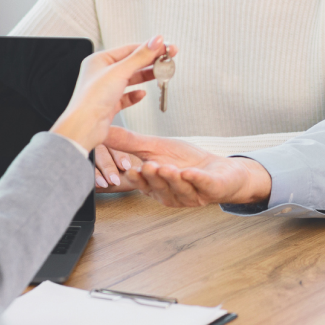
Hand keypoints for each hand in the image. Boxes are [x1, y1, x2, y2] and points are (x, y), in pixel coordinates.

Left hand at [50, 37, 176, 152]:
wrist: (84, 127)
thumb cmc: (92, 98)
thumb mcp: (120, 72)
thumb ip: (140, 56)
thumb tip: (156, 40)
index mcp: (99, 60)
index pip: (129, 49)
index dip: (149, 48)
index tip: (165, 47)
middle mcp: (101, 73)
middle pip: (131, 63)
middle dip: (150, 62)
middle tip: (168, 60)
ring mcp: (105, 89)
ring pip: (130, 79)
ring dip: (145, 77)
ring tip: (160, 74)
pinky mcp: (109, 104)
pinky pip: (126, 96)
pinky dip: (135, 95)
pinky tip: (142, 94)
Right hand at [103, 127, 271, 206]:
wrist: (221, 170)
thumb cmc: (186, 160)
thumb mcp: (156, 147)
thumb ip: (129, 142)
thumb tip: (102, 130)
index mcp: (154, 187)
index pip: (141, 184)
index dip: (136, 179)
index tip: (129, 170)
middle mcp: (170, 195)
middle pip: (159, 188)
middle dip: (154, 178)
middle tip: (148, 166)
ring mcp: (191, 195)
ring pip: (179, 188)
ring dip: (173, 179)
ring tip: (168, 168)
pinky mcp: (211, 190)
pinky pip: (203, 185)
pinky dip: (197, 179)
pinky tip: (191, 172)